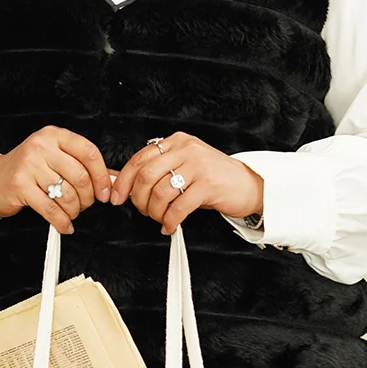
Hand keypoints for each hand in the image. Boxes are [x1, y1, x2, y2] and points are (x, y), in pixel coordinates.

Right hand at [0, 126, 114, 235]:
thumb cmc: (27, 171)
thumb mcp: (55, 160)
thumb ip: (83, 166)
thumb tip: (114, 179)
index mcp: (54, 136)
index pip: (89, 153)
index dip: (102, 176)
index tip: (105, 193)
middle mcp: (41, 146)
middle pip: (80, 176)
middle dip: (88, 198)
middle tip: (84, 206)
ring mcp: (29, 165)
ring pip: (66, 194)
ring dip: (74, 211)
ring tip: (70, 214)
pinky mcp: (20, 185)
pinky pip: (50, 209)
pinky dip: (61, 222)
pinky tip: (64, 225)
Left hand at [108, 133, 263, 234]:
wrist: (249, 184)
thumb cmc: (214, 178)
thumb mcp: (186, 164)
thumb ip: (161, 169)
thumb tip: (127, 184)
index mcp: (176, 141)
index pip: (139, 159)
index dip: (124, 181)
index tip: (117, 197)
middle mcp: (186, 149)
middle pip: (146, 176)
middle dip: (138, 199)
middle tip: (143, 211)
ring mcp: (198, 166)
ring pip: (160, 193)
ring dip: (155, 212)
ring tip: (160, 218)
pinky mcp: (208, 185)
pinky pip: (179, 207)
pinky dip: (171, 220)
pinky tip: (171, 225)